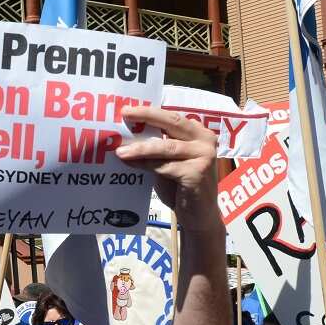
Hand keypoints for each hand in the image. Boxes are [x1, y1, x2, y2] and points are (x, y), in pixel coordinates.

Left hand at [117, 106, 217, 222]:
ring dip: (140, 148)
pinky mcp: (196, 173)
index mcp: (199, 132)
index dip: (150, 111)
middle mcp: (205, 139)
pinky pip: (164, 166)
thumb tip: (128, 136)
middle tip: (125, 113)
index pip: (172, 117)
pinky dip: (145, 165)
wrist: (199, 216)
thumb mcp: (169, 162)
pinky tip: (130, 164)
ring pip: (166, 147)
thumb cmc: (181, 187)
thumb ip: (158, 147)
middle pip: (172, 122)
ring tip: (120, 150)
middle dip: (146, 116)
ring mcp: (203, 156)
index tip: (128, 108)